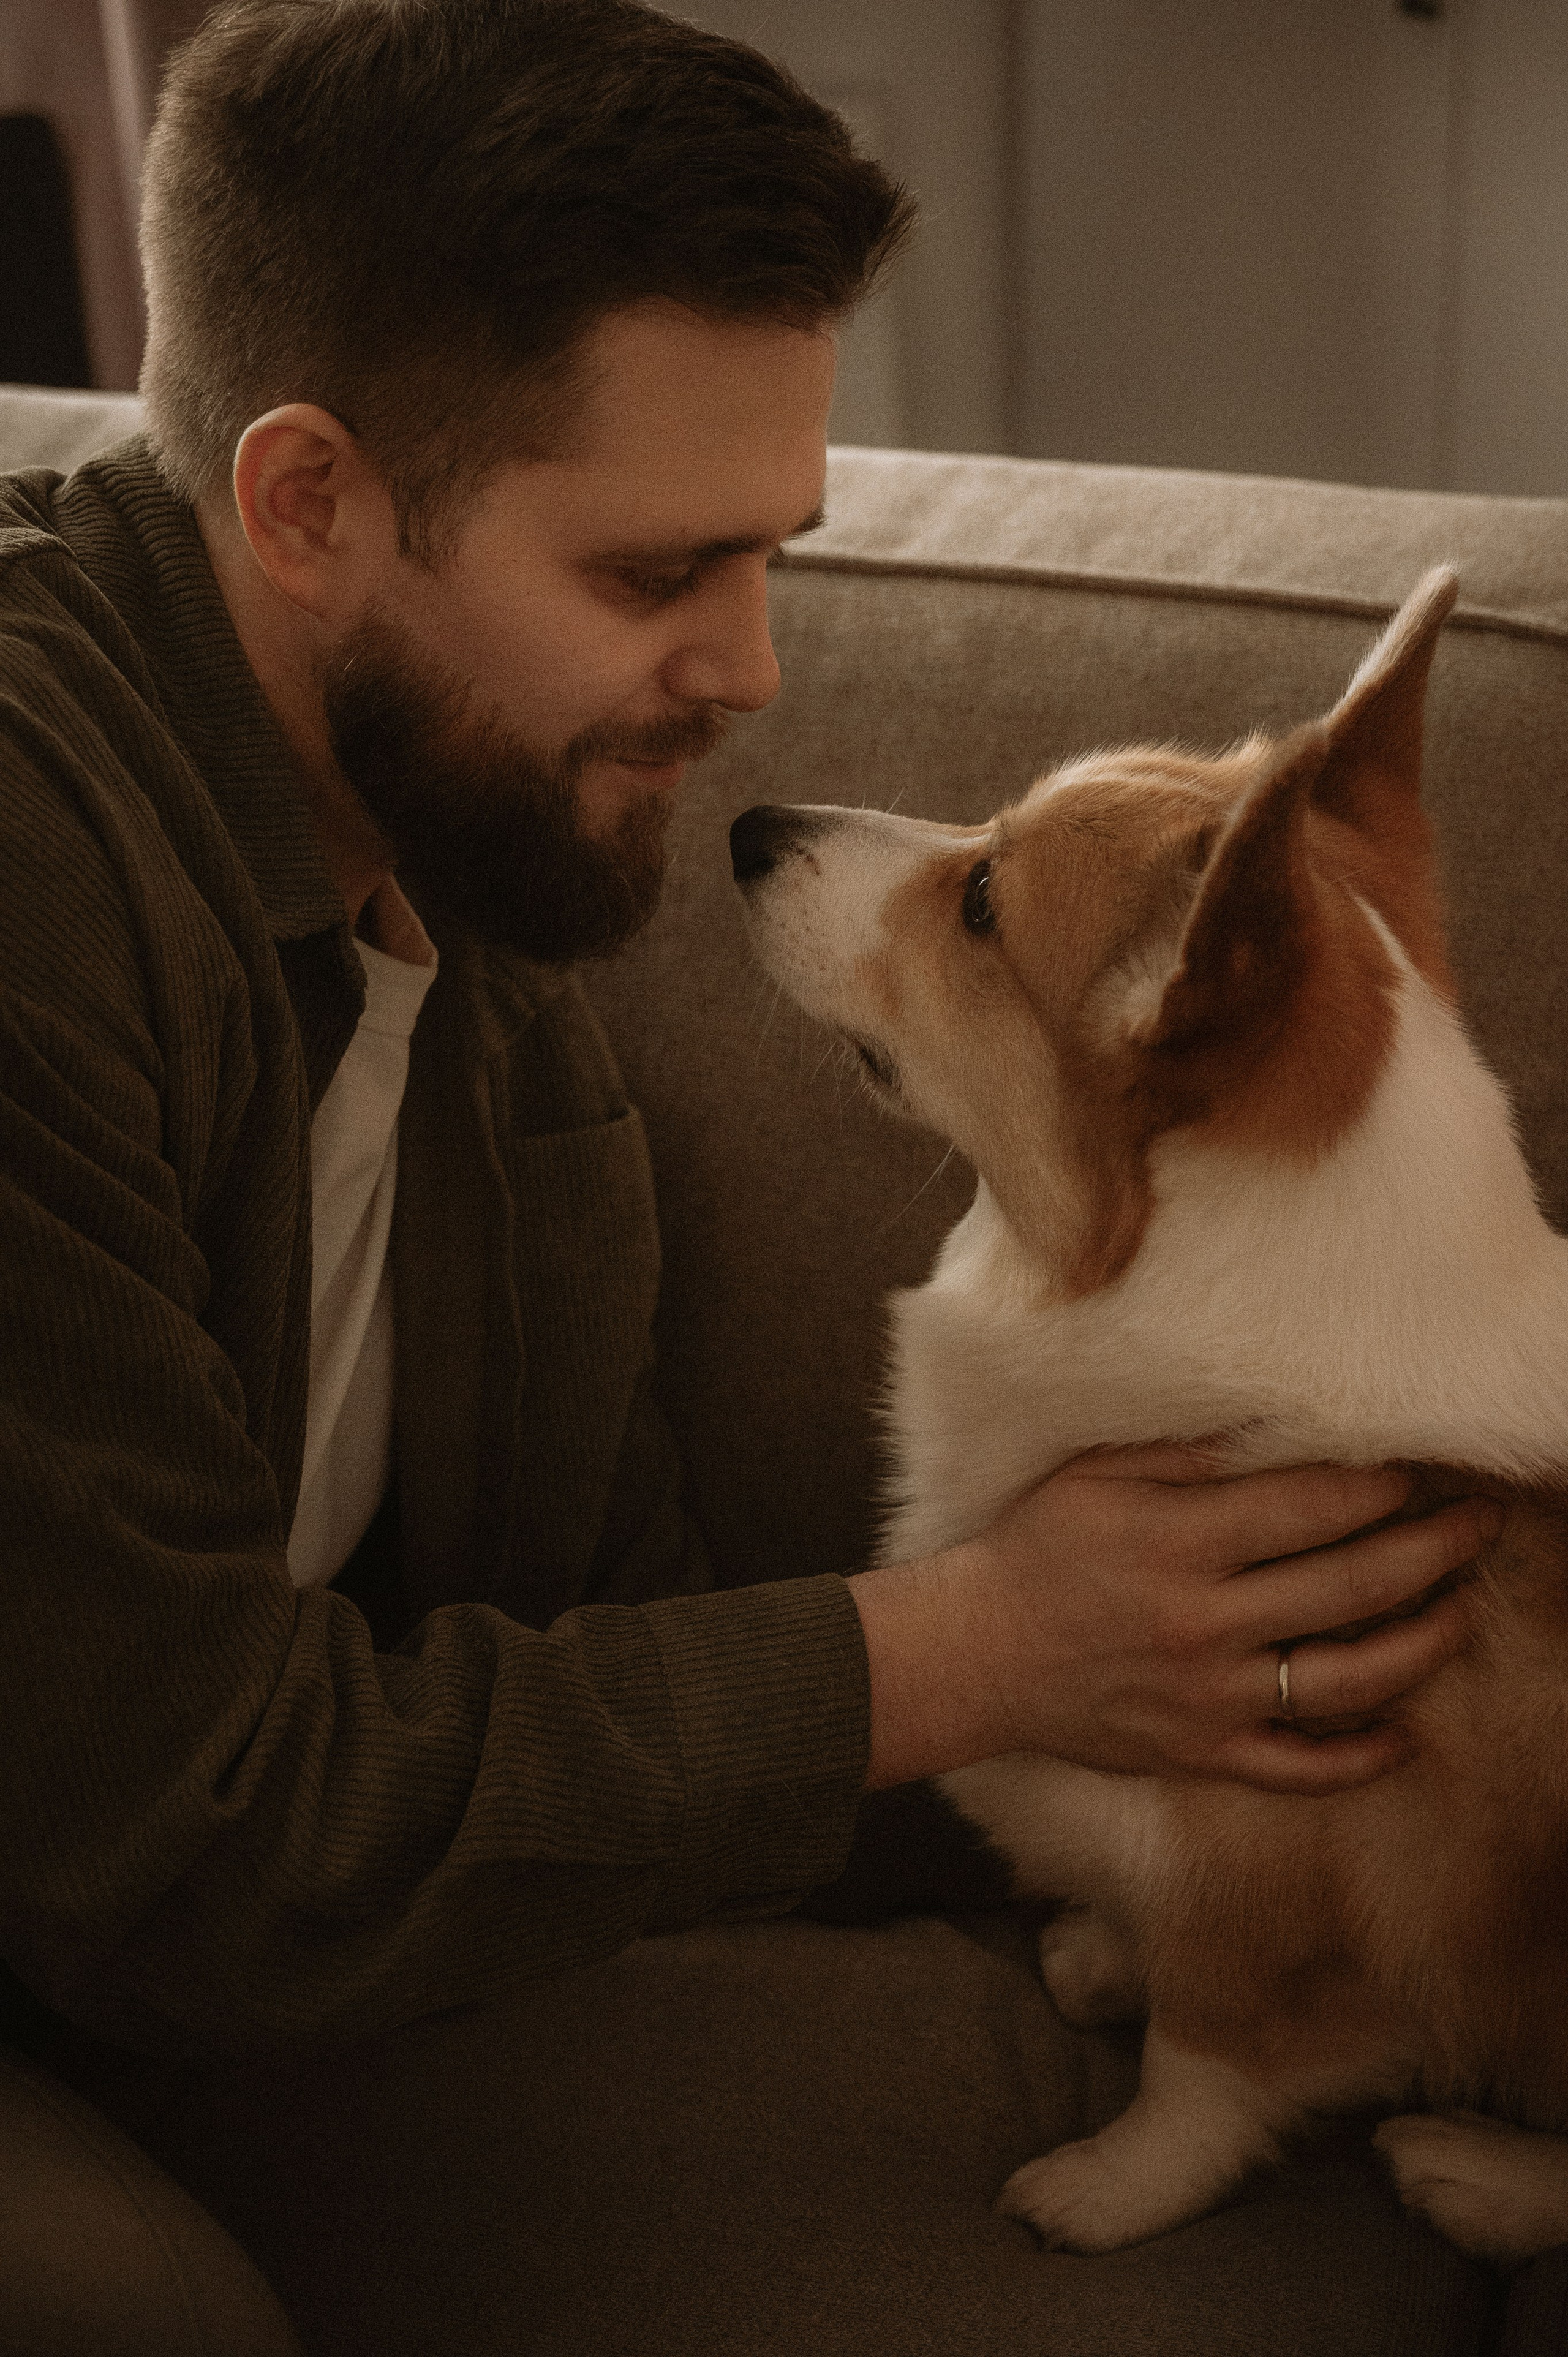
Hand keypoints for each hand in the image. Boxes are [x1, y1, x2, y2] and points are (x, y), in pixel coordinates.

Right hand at [849, 1444, 1501, 1793]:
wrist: (976, 1655)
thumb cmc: (1036, 1549)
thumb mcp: (1096, 1475)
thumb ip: (1187, 1455)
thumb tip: (1276, 1431)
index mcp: (1181, 1539)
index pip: (1312, 1507)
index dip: (1380, 1484)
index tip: (1421, 1468)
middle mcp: (1205, 1620)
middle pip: (1351, 1584)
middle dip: (1432, 1549)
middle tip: (1480, 1525)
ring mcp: (1210, 1696)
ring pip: (1347, 1679)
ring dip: (1421, 1645)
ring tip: (1460, 1614)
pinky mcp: (1202, 1752)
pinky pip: (1299, 1767)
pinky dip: (1360, 1757)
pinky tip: (1404, 1734)